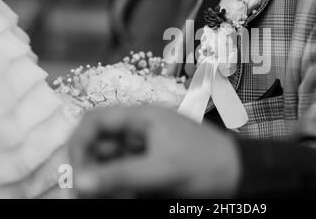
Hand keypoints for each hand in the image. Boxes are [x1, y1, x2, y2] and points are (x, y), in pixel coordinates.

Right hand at [69, 106, 241, 197]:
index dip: (79, 143)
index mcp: (142, 117)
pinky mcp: (153, 166)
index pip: (96, 121)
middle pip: (100, 145)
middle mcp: (140, 130)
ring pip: (111, 164)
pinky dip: (121, 187)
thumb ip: (120, 175)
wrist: (240, 174)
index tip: (75, 173)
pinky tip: (128, 196)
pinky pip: (126, 176)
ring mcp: (147, 149)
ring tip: (112, 198)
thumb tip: (78, 182)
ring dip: (105, 182)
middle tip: (88, 195)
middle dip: (91, 170)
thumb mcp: (161, 169)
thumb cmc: (204, 163)